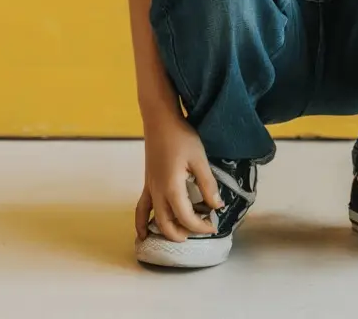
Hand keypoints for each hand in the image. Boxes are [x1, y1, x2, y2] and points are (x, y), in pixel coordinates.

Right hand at [135, 114, 222, 242]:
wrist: (160, 120)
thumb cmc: (181, 136)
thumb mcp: (199, 159)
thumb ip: (207, 184)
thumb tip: (217, 205)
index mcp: (172, 188)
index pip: (186, 219)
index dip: (201, 226)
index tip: (214, 225)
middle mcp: (157, 193)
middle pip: (168, 225)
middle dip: (185, 233)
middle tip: (201, 230)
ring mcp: (150, 188)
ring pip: (153, 220)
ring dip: (165, 231)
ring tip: (180, 236)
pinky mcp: (147, 183)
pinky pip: (141, 208)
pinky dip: (142, 223)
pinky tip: (142, 233)